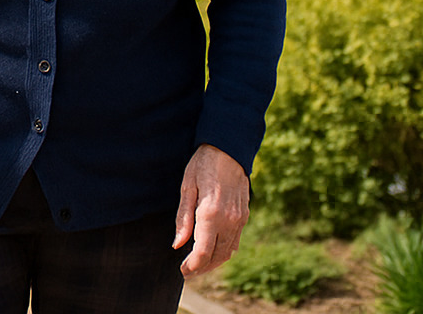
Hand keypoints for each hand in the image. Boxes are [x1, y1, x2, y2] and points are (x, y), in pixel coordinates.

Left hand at [173, 144, 249, 277]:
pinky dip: (224, 251)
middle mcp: (229, 220)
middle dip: (202, 268)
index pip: (203, 252)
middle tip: (187, 272)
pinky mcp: (245, 216)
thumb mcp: (186, 188)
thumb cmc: (203, 165)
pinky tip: (213, 251)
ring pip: (228, 252)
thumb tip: (177, 244)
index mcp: (211, 213)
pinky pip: (235, 241)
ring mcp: (239, 219)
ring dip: (214, 262)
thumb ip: (183, 219)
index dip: (192, 266)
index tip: (182, 270)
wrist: (228, 150)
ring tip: (198, 265)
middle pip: (217, 256)